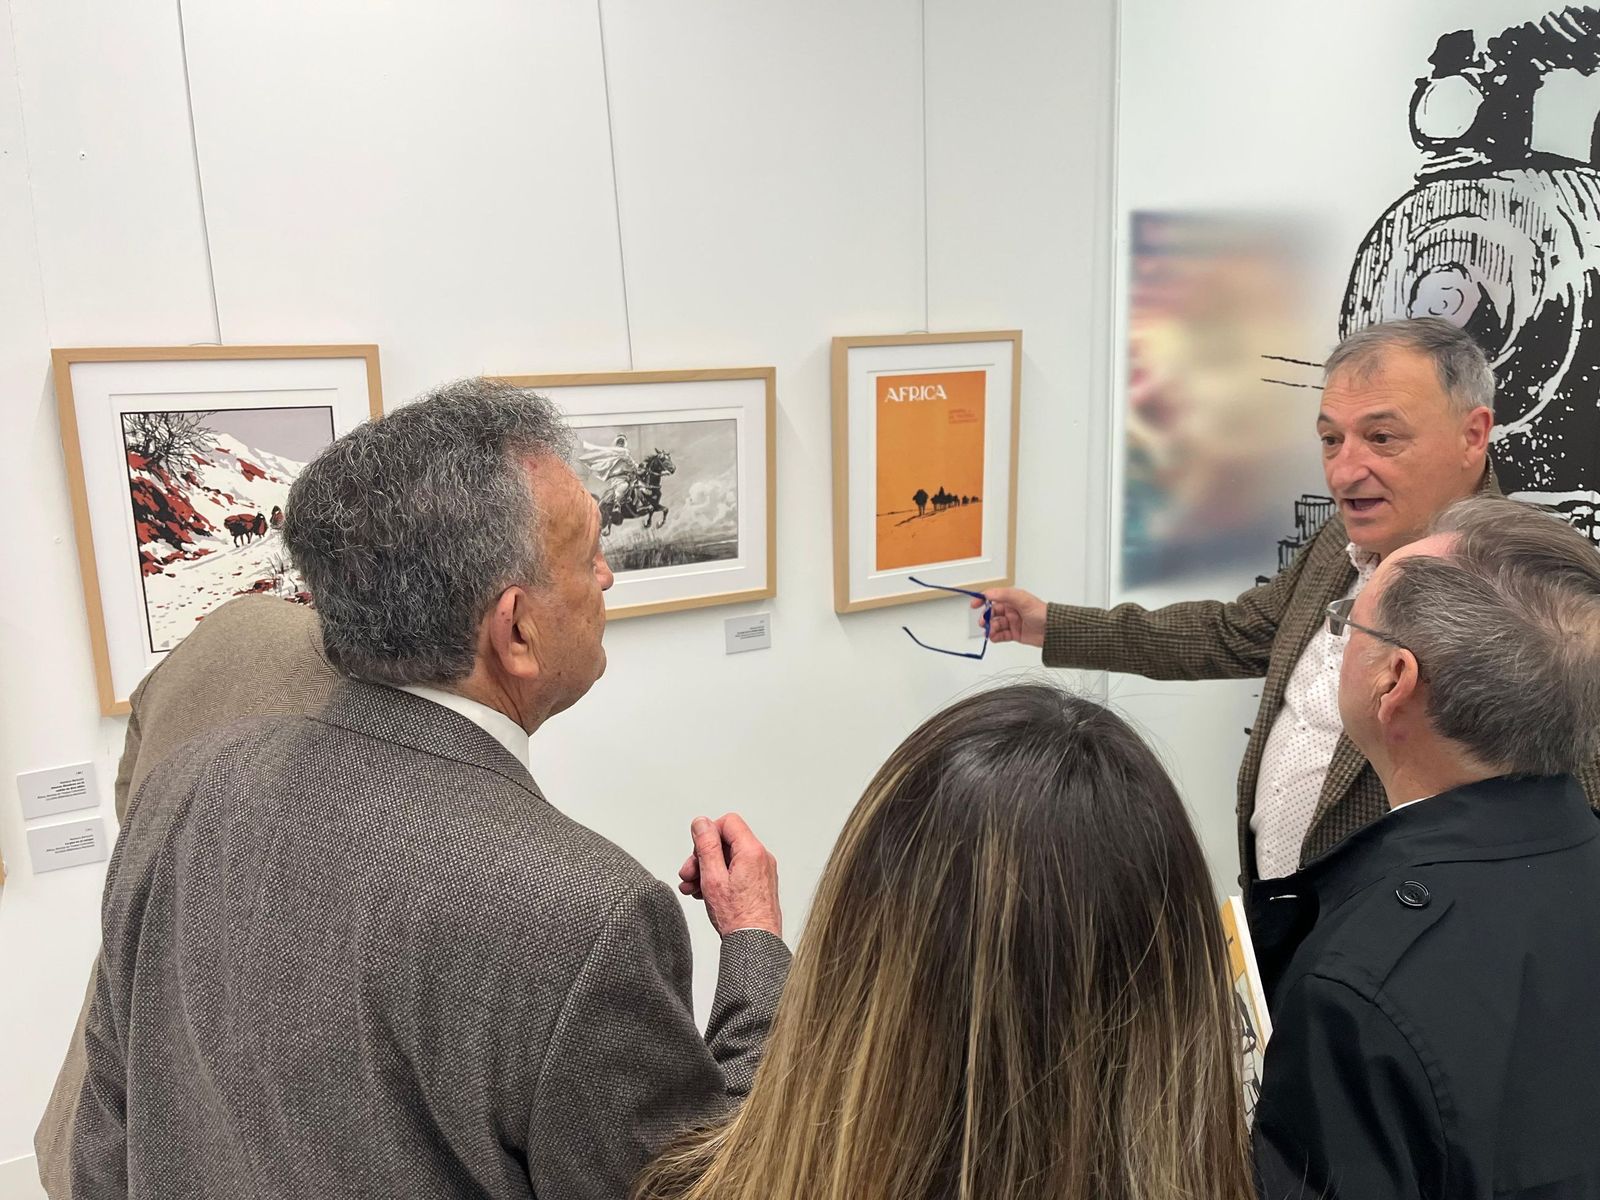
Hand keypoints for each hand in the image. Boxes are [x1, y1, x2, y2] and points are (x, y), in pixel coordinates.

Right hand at [678, 813, 781, 937]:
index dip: (707, 833)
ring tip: (692, 888)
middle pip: (726, 842)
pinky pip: (736, 872)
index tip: (696, 852)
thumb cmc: (737, 917)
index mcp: (752, 851)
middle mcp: (761, 858)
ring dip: (707, 870)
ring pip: (729, 859)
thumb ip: (706, 846)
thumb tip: (701, 822)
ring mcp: (762, 872)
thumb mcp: (713, 877)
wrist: (755, 944)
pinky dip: (719, 879)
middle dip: (702, 856)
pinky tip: (704, 893)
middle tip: (688, 874)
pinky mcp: (759, 884)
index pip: (728, 822)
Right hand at [974, 587, 1046, 646]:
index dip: (982, 600)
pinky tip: (994, 637)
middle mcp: (1011, 610)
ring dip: (990, 628)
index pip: (993, 597)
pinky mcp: (1015, 634)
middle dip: (986, 617)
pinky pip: (1001, 635)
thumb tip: (988, 593)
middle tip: (984, 622)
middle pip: (992, 612)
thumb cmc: (1042, 613)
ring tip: (991, 632)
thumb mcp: (1022, 600)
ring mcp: (1013, 622)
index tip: (974, 604)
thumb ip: (1004, 595)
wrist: (1053, 630)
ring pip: (995, 624)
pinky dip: (995, 636)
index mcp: (1012, 599)